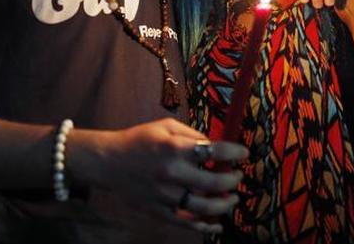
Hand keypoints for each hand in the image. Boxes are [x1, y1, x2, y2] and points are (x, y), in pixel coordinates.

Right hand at [71, 118, 247, 233]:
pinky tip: (217, 224)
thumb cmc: (139, 140)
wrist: (109, 161)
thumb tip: (216, 146)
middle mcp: (171, 173)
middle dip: (232, 180)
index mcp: (174, 148)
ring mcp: (165, 195)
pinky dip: (205, 226)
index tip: (244, 152)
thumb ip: (192, 135)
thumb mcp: (165, 126)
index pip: (215, 151)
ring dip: (224, 205)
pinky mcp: (158, 210)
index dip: (235, 152)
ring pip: (204, 207)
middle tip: (237, 177)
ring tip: (232, 198)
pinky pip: (186, 223)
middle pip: (214, 183)